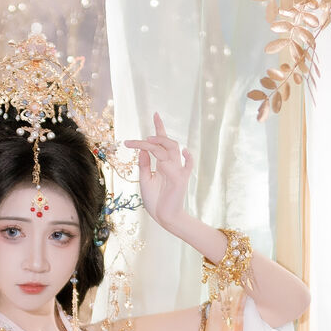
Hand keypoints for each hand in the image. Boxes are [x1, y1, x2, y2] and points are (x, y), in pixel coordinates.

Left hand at [122, 112, 193, 233]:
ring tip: (149, 141)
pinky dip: (188, 158)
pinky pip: (187, 166)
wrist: (163, 217)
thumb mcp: (145, 179)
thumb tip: (142, 148)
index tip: (155, 113)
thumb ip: (144, 164)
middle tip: (142, 139)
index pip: (161, 141)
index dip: (159, 127)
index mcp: (163, 163)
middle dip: (155, 137)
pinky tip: (184, 151)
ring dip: (161, 143)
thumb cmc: (155, 200)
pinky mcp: (181, 179)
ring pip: (172, 150)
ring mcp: (177, 170)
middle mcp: (171, 164)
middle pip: (167, 143)